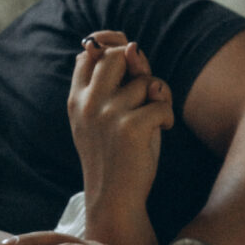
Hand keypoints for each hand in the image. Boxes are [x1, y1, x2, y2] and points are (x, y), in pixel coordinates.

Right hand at [68, 32, 173, 244]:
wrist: (114, 198)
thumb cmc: (115, 156)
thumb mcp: (107, 117)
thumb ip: (116, 84)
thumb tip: (132, 46)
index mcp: (76, 100)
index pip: (89, 54)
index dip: (110, 45)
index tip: (126, 55)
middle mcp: (88, 103)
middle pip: (118, 55)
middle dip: (139, 68)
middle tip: (146, 93)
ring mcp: (107, 114)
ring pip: (146, 81)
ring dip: (158, 98)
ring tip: (153, 121)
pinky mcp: (130, 126)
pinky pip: (161, 102)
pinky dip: (168, 116)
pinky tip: (163, 132)